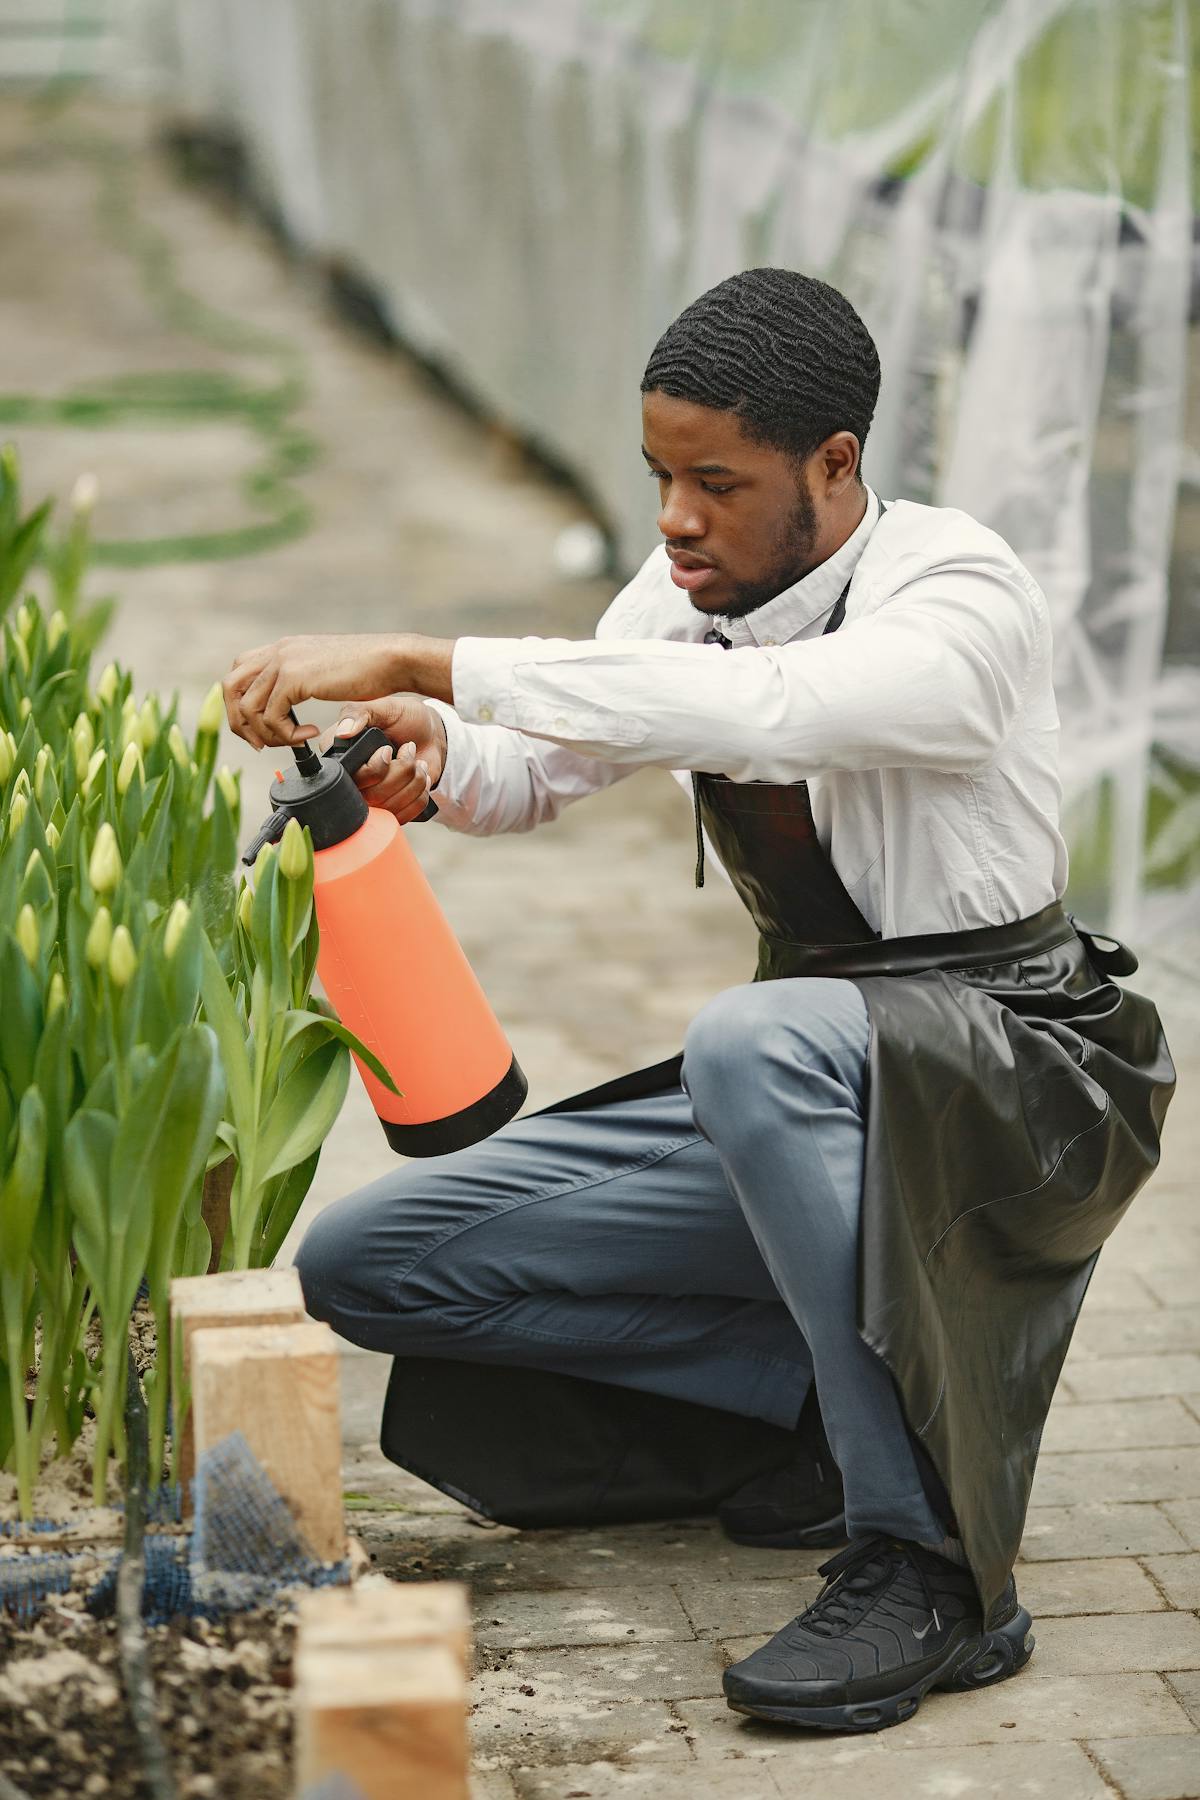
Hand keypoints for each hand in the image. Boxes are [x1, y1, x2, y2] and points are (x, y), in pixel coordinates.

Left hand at [224, 634, 406, 748]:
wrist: (391, 659)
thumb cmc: (368, 669)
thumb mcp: (323, 671)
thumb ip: (300, 680)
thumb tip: (286, 704)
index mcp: (283, 649)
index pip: (239, 673)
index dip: (241, 704)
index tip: (261, 728)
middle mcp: (278, 651)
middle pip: (230, 687)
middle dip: (240, 722)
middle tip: (262, 744)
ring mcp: (284, 662)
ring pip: (248, 707)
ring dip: (267, 734)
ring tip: (294, 742)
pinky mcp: (295, 678)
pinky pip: (272, 716)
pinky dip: (287, 735)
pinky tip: (311, 734)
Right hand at [321, 698, 448, 823]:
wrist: (430, 734)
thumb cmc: (405, 718)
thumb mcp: (384, 707)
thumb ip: (359, 712)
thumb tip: (343, 731)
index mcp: (341, 754)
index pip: (347, 779)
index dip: (374, 768)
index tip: (388, 750)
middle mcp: (352, 780)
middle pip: (372, 796)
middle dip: (401, 771)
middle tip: (409, 749)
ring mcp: (371, 797)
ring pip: (390, 807)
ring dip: (414, 781)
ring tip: (417, 762)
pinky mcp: (390, 809)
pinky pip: (405, 815)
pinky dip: (420, 794)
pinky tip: (420, 777)